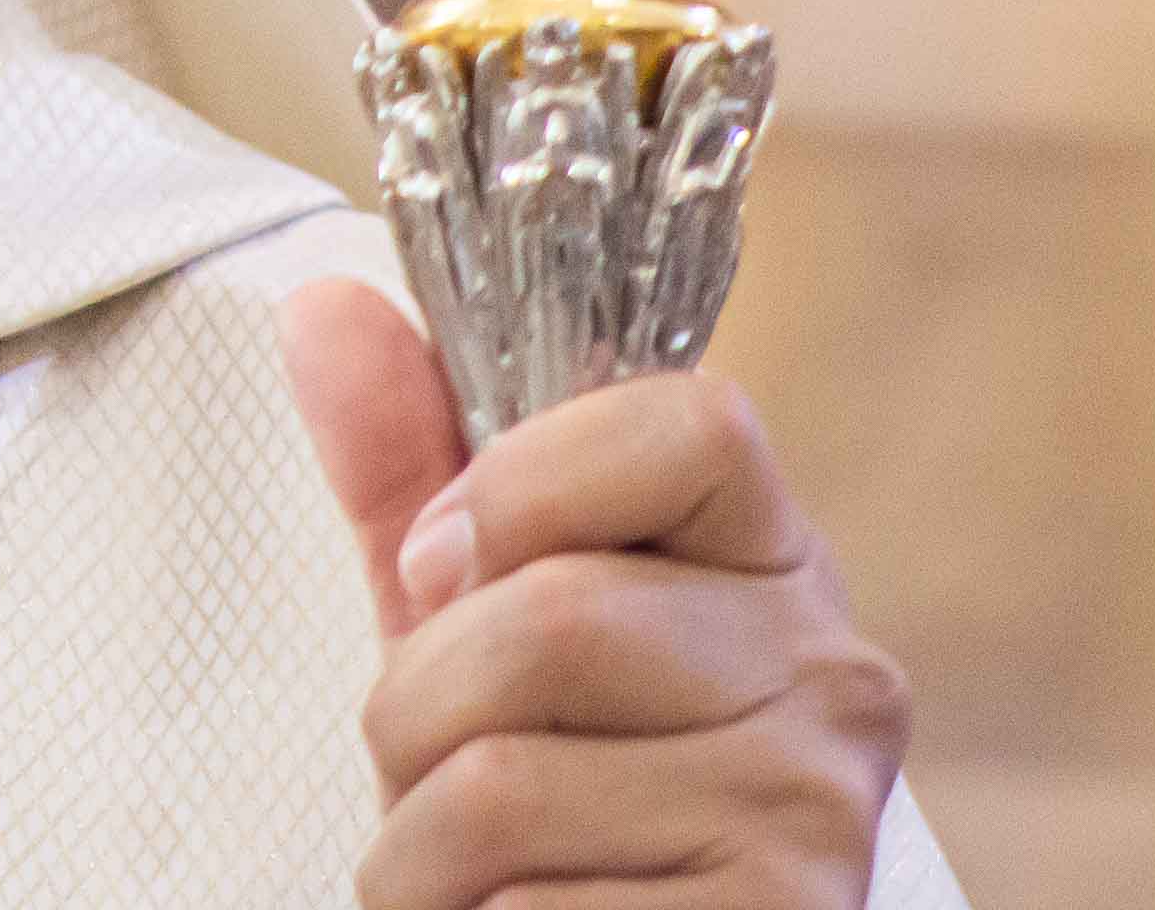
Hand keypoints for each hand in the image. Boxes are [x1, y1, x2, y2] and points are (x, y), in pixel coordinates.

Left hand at [285, 282, 906, 909]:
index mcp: (774, 568)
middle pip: (552, 616)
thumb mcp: (470, 625)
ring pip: (502, 782)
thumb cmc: (551, 806)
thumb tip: (325, 304)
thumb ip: (409, 472)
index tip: (443, 566)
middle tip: (434, 772)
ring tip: (467, 871)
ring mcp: (809, 818)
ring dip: (417, 849)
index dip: (525, 484)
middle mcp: (830, 682)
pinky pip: (526, 906)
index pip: (689, 425)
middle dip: (415, 712)